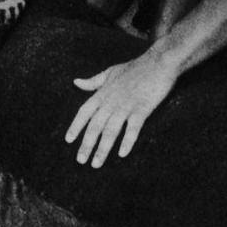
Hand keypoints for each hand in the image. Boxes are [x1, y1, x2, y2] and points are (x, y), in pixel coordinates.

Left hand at [65, 49, 177, 166]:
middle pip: (95, 125)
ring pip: (111, 130)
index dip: (75, 126)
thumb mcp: (110, 72)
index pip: (84, 112)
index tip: (68, 140)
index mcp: (103, 93)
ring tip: (96, 164)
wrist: (158, 62)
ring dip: (102, 148)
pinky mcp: (142, 109)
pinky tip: (122, 154)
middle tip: (80, 161)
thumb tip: (76, 82)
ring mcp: (126, 105)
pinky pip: (133, 128)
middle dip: (86, 144)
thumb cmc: (134, 68)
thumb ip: (93, 81)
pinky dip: (127, 141)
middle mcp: (111, 101)